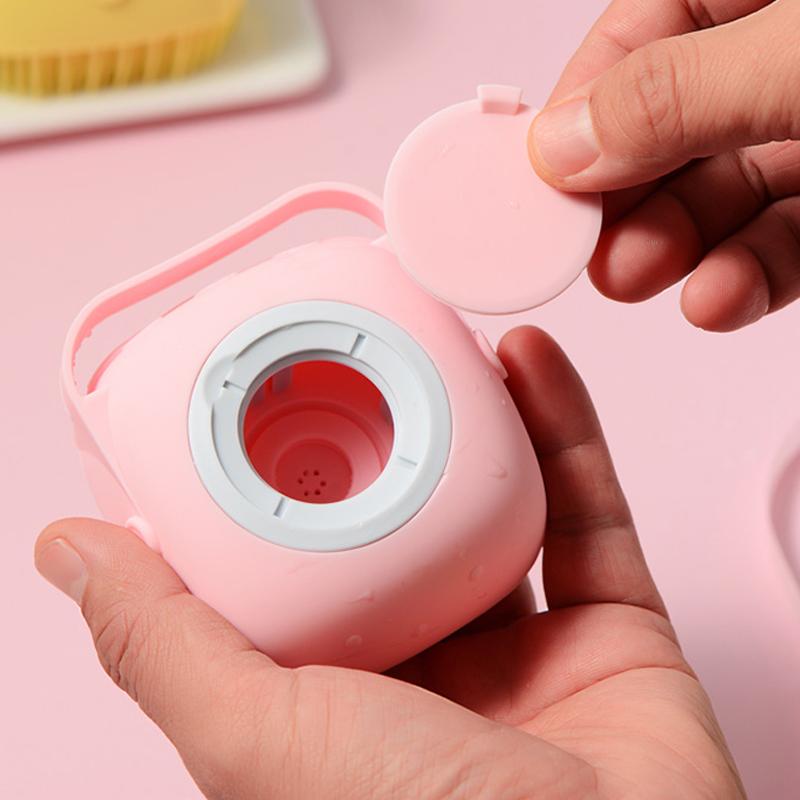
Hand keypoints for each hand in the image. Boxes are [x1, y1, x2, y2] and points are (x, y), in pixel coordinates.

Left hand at [35, 328, 743, 799]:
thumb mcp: (259, 735)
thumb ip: (163, 641)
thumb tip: (66, 551)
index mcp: (334, 692)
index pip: (295, 558)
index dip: (274, 472)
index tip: (260, 393)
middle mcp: (425, 661)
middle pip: (401, 516)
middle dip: (386, 428)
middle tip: (368, 345)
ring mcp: (523, 640)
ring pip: (495, 500)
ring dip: (479, 412)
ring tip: (450, 332)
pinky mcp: (612, 623)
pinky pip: (588, 506)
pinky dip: (565, 428)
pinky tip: (532, 357)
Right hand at [528, 0, 799, 331]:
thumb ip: (679, 95)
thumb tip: (564, 144)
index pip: (640, 33)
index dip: (582, 106)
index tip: (540, 175)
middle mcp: (780, 51)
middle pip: (670, 126)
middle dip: (623, 196)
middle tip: (581, 243)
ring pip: (724, 191)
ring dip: (674, 247)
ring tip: (634, 277)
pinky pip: (786, 236)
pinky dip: (747, 275)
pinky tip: (717, 299)